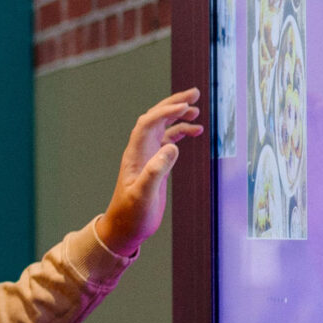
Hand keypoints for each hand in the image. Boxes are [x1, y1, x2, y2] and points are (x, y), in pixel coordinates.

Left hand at [97, 88, 204, 257]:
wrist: (125, 230)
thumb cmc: (131, 215)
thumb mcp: (143, 195)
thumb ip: (155, 172)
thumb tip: (171, 147)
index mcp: (135, 155)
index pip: (148, 123)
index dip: (165, 112)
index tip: (185, 106)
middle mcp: (140, 151)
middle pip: (155, 118)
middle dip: (172, 104)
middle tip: (194, 93)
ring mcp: (148, 157)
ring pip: (163, 128)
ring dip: (178, 116)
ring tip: (197, 110)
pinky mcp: (156, 165)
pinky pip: (169, 141)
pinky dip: (181, 133)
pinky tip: (194, 131)